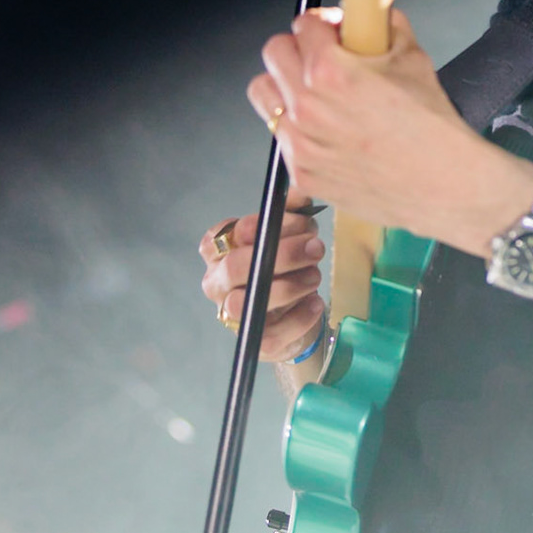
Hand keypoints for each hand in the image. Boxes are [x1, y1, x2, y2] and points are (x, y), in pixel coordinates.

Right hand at [196, 196, 326, 362]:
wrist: (296, 313)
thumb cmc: (286, 266)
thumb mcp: (289, 234)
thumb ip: (292, 211)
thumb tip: (302, 191)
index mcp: (218, 250)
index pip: (228, 233)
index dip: (265, 226)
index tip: (301, 222)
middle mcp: (216, 282)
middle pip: (236, 267)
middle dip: (282, 255)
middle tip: (316, 247)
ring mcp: (230, 314)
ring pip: (249, 302)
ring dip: (290, 286)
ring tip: (315, 276)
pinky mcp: (253, 341)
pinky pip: (271, 333)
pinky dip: (298, 317)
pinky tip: (314, 304)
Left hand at [247, 8, 532, 254]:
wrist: (445, 185)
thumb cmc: (433, 128)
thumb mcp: (413, 59)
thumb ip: (385, 28)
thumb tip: (373, 17)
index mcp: (329, 72)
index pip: (302, 25)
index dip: (322, 25)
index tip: (334, 32)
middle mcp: (306, 107)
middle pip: (274, 53)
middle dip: (298, 49)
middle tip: (322, 58)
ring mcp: (300, 144)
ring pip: (265, 95)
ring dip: (285, 86)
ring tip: (317, 94)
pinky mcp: (302, 174)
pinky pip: (283, 137)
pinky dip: (300, 129)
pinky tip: (331, 133)